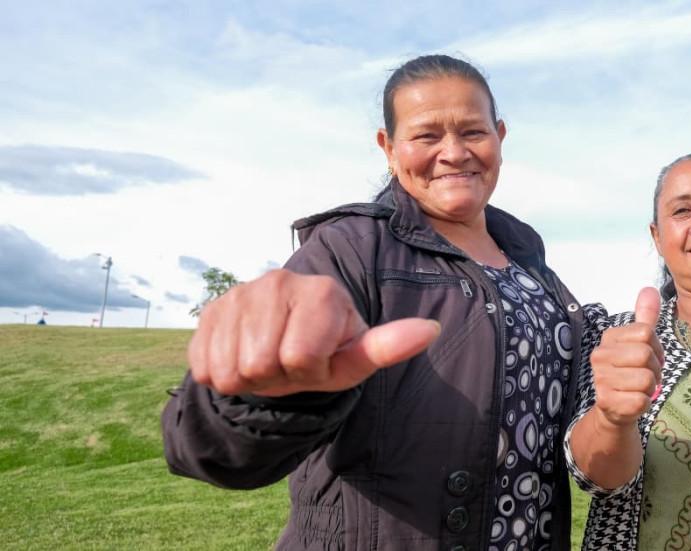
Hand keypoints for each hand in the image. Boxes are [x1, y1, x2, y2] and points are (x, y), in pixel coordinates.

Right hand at [187, 269, 440, 396]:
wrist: (283, 349)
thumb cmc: (329, 353)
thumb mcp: (357, 358)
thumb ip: (388, 346)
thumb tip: (430, 330)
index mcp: (322, 291)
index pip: (300, 357)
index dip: (309, 372)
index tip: (317, 359)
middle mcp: (278, 280)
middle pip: (261, 363)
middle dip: (276, 377)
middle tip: (288, 363)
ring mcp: (239, 292)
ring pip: (229, 368)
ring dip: (248, 378)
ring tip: (267, 361)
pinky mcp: (210, 310)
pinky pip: (204, 366)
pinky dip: (221, 375)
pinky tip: (240, 358)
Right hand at [590, 287, 663, 428]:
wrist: (615, 409)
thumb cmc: (631, 372)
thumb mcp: (640, 342)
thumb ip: (646, 316)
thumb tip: (650, 288)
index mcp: (609, 337)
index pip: (647, 333)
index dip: (657, 348)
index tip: (650, 359)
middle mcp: (599, 355)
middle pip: (646, 354)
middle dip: (655, 370)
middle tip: (646, 377)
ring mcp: (600, 378)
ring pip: (646, 379)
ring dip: (650, 389)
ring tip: (638, 390)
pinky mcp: (605, 401)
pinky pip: (641, 400)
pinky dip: (644, 403)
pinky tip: (632, 402)